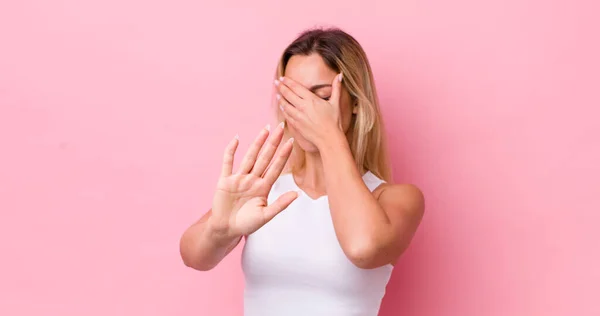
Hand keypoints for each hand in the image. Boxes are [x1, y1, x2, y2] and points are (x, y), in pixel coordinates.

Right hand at [209, 123, 296, 237]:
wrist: (225, 230)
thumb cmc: (246, 224)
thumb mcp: (265, 216)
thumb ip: (280, 205)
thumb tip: (297, 194)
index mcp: (264, 187)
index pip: (276, 167)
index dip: (283, 155)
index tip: (291, 142)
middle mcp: (253, 179)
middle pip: (265, 157)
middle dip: (273, 143)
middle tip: (281, 127)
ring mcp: (239, 178)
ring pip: (250, 157)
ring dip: (257, 143)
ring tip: (265, 129)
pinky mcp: (225, 180)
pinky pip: (228, 162)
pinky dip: (231, 151)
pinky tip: (236, 139)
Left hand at [275, 73, 343, 147]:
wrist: (329, 138)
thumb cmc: (334, 121)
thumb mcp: (336, 103)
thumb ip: (336, 88)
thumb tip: (340, 75)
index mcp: (311, 99)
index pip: (296, 87)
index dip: (287, 82)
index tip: (282, 78)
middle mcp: (303, 107)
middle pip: (288, 94)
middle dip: (281, 87)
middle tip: (275, 82)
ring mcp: (298, 116)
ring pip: (285, 105)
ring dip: (280, 98)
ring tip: (277, 94)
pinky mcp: (296, 125)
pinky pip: (287, 115)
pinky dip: (283, 109)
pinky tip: (281, 107)